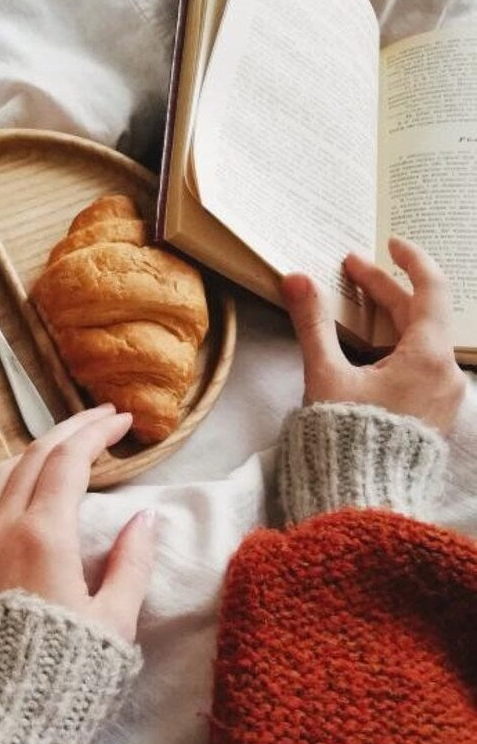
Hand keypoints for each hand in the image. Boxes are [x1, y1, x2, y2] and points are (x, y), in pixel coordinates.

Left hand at [0, 404, 154, 642]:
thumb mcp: (114, 623)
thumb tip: (145, 517)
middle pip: (33, 455)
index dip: (97, 433)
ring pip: (0, 471)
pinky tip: (22, 483)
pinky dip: (7, 474)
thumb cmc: (62, 675)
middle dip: (70, 429)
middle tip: (102, 418)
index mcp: (44, 534)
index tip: (123, 420)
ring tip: (66, 447)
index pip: (69, 460)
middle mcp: (3, 527)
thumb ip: (131, 563)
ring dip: (35, 449)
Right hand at [282, 237, 465, 433]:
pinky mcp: (433, 417)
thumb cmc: (348, 439)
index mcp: (428, 356)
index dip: (410, 260)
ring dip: (390, 319)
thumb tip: (296, 279)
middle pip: (420, 315)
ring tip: (357, 308)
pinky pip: (422, 367)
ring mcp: (444, 397)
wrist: (364, 500)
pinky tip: (370, 350)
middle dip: (385, 289)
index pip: (431, 289)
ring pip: (421, 342)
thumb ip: (312, 324)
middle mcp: (447, 374)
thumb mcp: (326, 375)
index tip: (390, 243)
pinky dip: (398, 347)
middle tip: (351, 269)